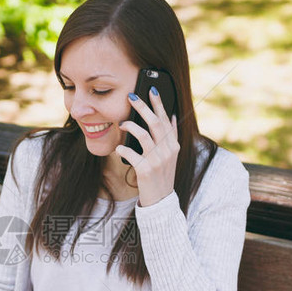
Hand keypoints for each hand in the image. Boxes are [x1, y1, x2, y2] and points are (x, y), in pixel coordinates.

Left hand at [116, 87, 179, 206]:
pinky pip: (132, 154)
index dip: (159, 104)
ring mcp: (157, 161)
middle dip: (143, 107)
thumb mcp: (171, 156)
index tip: (151, 89)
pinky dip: (123, 149)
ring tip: (122, 123)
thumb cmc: (161, 175)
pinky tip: (118, 149)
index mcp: (173, 145)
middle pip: (155, 123)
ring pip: (143, 135)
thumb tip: (172, 116)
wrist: (161, 201)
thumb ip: (171, 137)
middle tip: (132, 97)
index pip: (166, 120)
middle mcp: (167, 151)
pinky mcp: (146, 170)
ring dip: (131, 126)